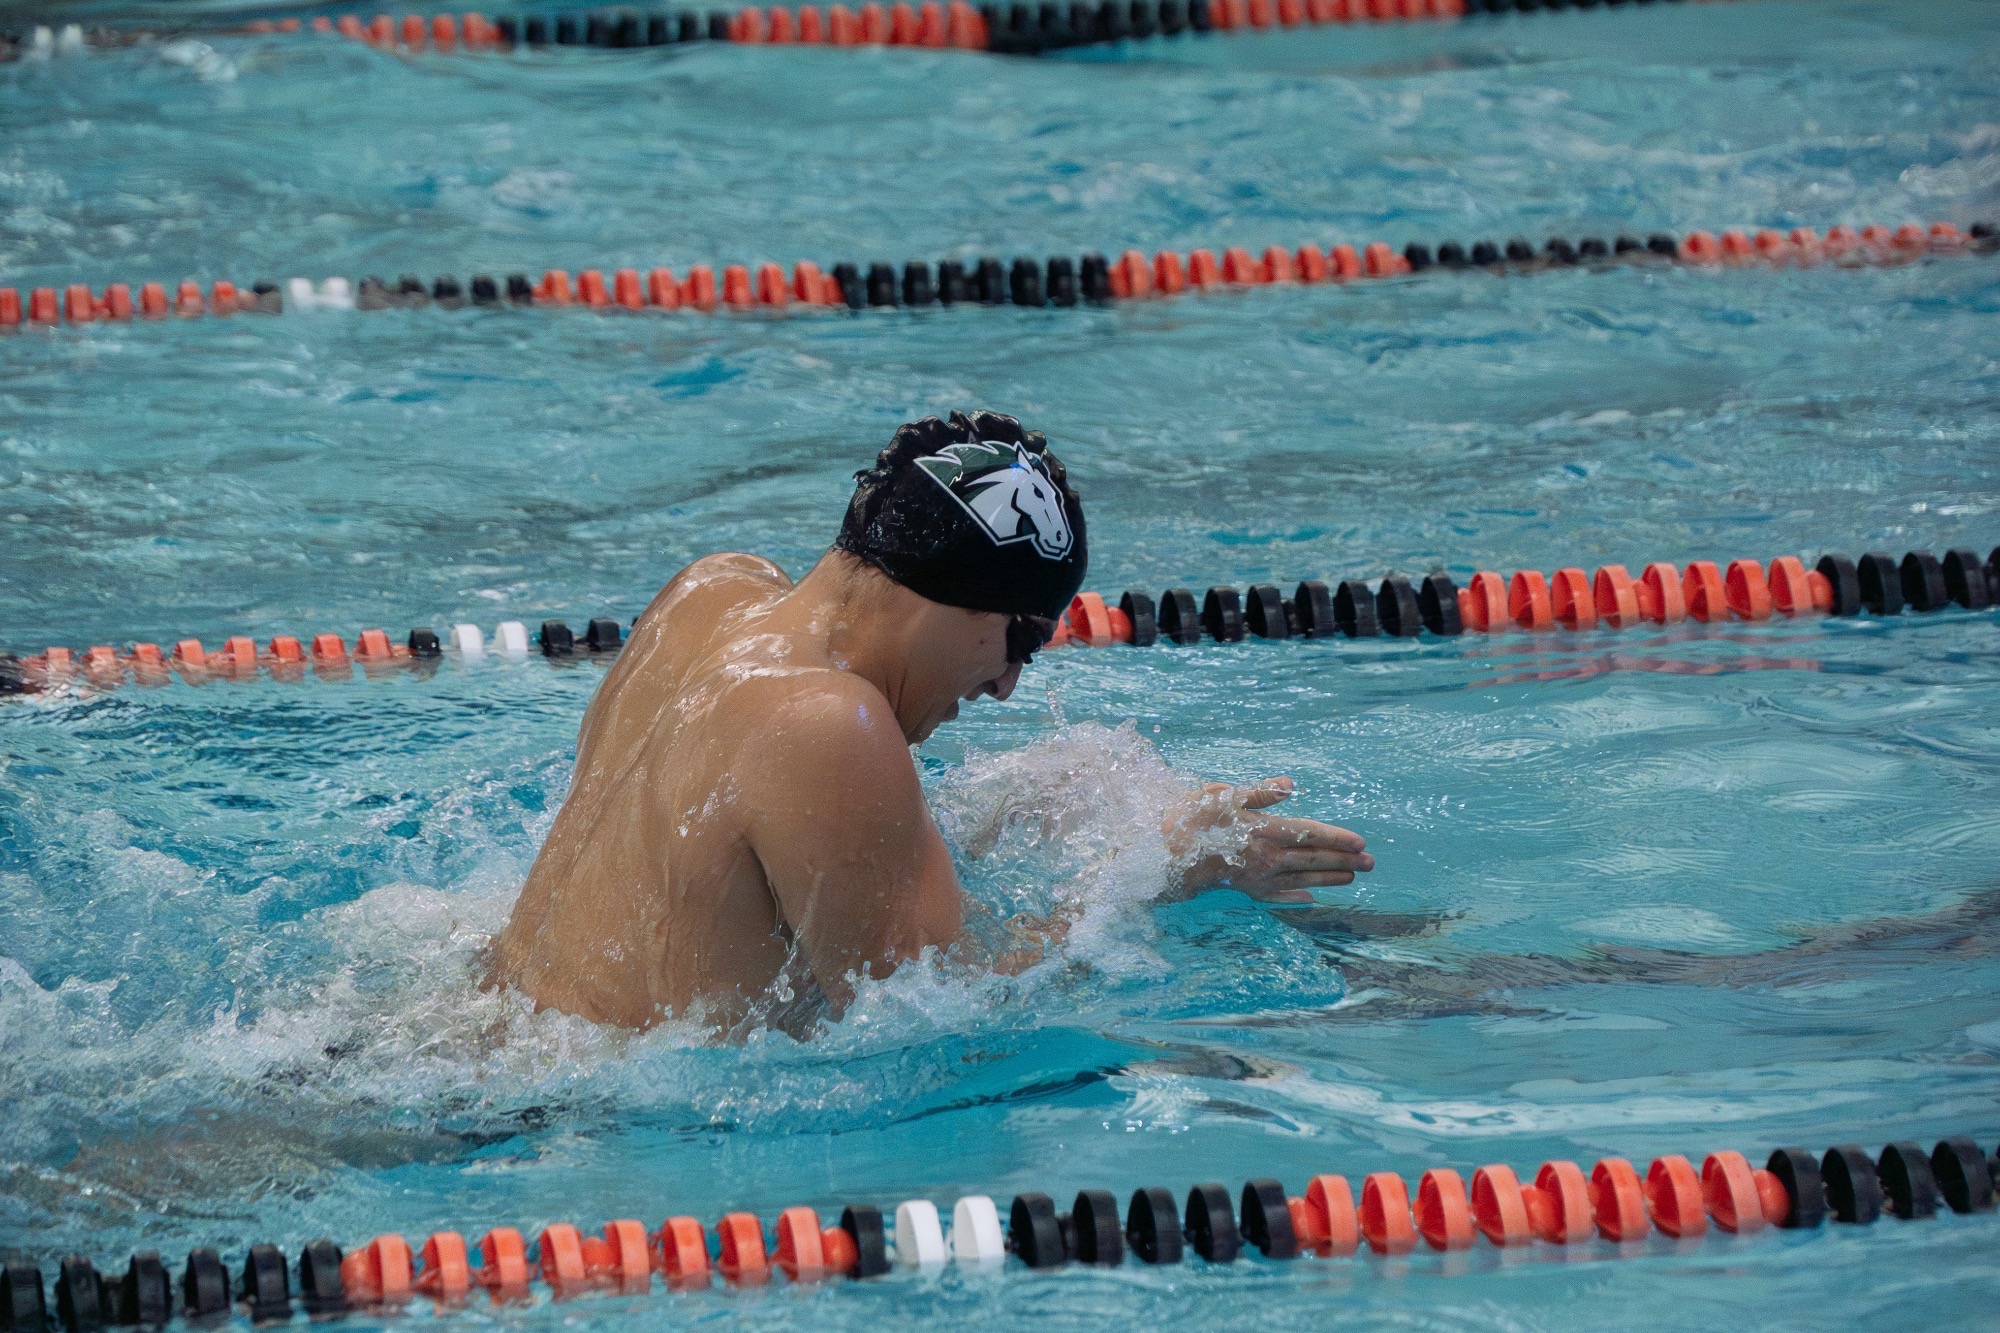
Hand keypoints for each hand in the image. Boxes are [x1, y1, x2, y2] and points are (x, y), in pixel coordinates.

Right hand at [1165, 778, 1373, 904]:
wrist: (1163, 858)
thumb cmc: (1190, 820)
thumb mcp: (1221, 795)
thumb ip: (1258, 792)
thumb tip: (1290, 785)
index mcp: (1264, 830)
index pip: (1310, 833)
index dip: (1337, 838)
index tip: (1361, 843)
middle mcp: (1267, 857)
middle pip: (1313, 858)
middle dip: (1344, 860)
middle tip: (1371, 863)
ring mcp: (1258, 878)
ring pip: (1302, 877)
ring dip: (1330, 877)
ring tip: (1353, 878)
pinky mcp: (1246, 890)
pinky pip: (1278, 896)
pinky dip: (1297, 897)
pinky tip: (1310, 899)